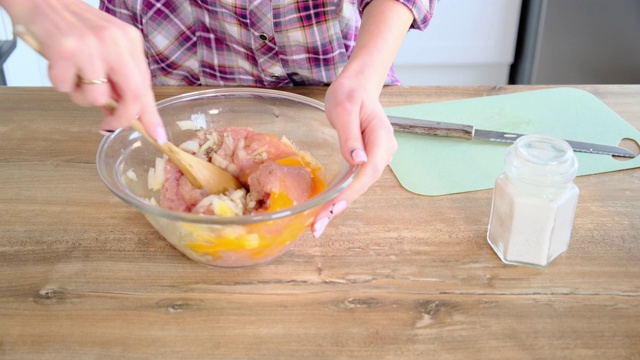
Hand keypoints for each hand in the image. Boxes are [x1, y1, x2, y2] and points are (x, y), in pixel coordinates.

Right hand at [4, 0, 165, 142]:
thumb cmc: (72, 25)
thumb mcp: (106, 44)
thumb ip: (117, 74)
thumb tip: (123, 110)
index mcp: (129, 41)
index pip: (146, 85)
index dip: (151, 115)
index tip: (158, 136)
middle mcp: (115, 42)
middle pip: (132, 96)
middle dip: (121, 118)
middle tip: (108, 124)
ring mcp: (90, 46)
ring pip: (96, 98)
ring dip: (80, 96)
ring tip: (72, 74)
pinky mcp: (64, 50)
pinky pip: (65, 88)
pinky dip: (59, 82)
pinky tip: (57, 63)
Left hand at [311, 76, 396, 237]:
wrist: (358, 86)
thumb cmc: (349, 93)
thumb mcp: (344, 109)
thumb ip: (349, 135)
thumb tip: (358, 161)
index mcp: (382, 139)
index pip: (367, 172)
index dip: (349, 194)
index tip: (331, 209)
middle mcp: (384, 152)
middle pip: (362, 185)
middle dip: (340, 206)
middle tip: (317, 227)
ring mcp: (377, 157)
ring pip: (358, 187)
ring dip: (338, 206)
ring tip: (317, 225)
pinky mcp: (367, 160)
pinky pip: (354, 181)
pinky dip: (340, 196)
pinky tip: (325, 209)